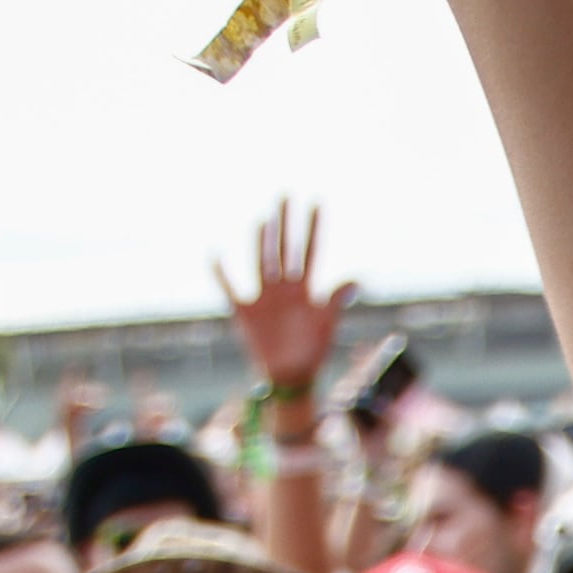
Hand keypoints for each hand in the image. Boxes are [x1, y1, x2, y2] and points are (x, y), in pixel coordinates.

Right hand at [214, 199, 348, 396]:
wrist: (291, 377)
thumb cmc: (312, 351)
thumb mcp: (327, 323)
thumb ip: (337, 299)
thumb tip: (358, 278)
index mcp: (304, 290)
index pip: (310, 251)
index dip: (313, 228)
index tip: (317, 203)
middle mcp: (283, 288)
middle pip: (284, 248)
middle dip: (286, 223)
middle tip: (285, 195)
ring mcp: (264, 298)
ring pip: (262, 262)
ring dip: (262, 242)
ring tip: (265, 219)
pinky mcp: (246, 313)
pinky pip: (230, 290)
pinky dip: (222, 274)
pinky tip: (214, 254)